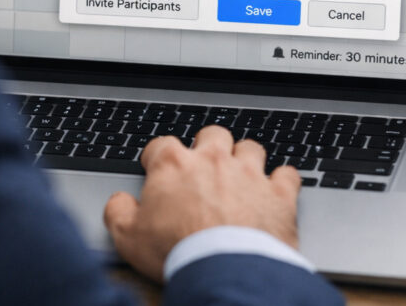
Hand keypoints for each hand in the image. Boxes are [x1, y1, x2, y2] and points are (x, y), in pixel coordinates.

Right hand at [103, 125, 301, 281]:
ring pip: (250, 148)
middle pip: (212, 134)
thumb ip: (118, 212)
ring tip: (241, 173)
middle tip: (203, 164)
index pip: (162, 145)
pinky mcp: (278, 195)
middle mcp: (214, 160)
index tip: (156, 165)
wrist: (225, 269)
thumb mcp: (128, 236)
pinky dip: (283, 180)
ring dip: (245, 158)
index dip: (156, 155)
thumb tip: (118, 202)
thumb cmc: (178, 251)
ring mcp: (249, 174)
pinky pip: (287, 175)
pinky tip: (278, 188)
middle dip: (207, 145)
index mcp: (175, 165)